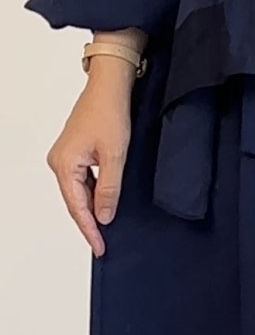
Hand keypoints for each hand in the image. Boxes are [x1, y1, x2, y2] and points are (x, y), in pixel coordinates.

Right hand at [47, 64, 133, 257]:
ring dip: (92, 208)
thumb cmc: (109, 113)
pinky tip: (105, 203)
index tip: (100, 247)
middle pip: (74, 202)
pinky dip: (93, 193)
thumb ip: (109, 189)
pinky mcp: (74, 152)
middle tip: (103, 244)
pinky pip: (82, 180)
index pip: (77, 207)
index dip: (90, 230)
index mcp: (64, 165)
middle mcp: (59, 162)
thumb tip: (104, 216)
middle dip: (89, 223)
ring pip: (79, 191)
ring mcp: (65, 157)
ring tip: (106, 229)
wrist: (109, 87)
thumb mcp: (114, 156)